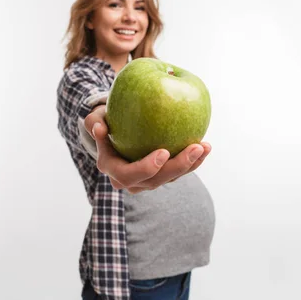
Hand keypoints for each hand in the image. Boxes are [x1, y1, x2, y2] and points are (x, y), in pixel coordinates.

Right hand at [84, 105, 210, 193]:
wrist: (115, 131)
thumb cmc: (105, 121)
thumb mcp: (96, 118)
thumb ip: (94, 122)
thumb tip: (99, 128)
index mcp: (112, 168)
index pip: (129, 174)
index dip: (147, 167)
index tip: (164, 151)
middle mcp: (130, 180)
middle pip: (155, 181)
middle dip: (177, 167)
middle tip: (195, 148)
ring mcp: (147, 180)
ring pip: (170, 178)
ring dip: (190, 165)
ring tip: (205, 146)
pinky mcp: (161, 174)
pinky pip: (179, 171)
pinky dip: (193, 161)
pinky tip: (206, 146)